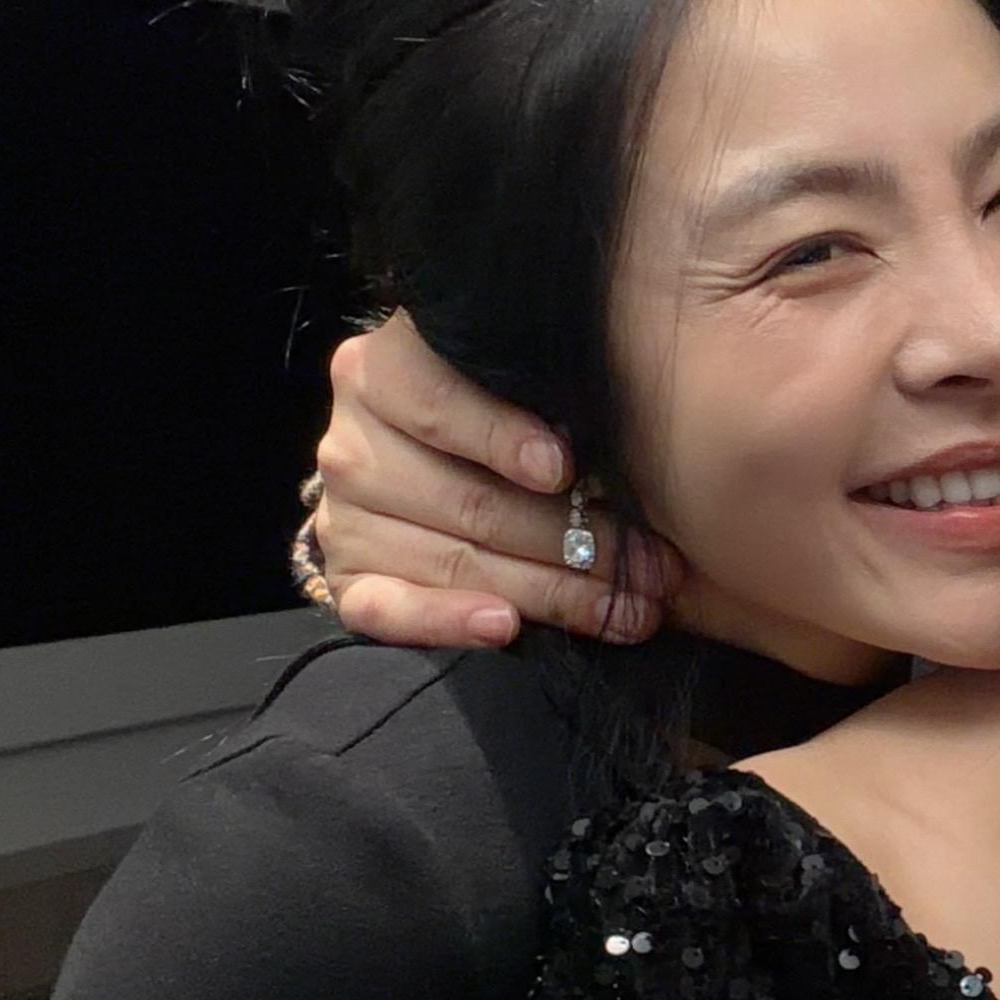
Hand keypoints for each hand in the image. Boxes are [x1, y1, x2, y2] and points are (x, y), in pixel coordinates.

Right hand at [309, 313, 677, 646]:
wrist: (418, 460)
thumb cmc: (498, 409)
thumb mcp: (511, 378)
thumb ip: (541, 383)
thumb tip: (616, 410)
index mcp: (381, 370)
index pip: (438, 403)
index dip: (502, 436)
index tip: (565, 469)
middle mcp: (351, 445)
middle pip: (468, 501)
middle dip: (575, 537)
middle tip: (655, 565)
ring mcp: (343, 517)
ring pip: (453, 562)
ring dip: (553, 592)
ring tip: (630, 608)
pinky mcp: (348, 579)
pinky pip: (386, 611)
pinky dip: (447, 621)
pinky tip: (504, 628)